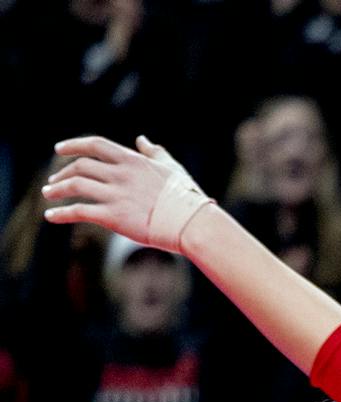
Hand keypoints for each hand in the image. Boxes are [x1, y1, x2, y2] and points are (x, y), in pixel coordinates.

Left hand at [43, 135, 212, 251]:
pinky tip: (51, 217)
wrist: (192, 223)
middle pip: (80, 166)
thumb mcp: (171, 168)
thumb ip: (154, 152)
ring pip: (75, 186)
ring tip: (48, 195)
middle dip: (62, 173)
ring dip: (56, 190)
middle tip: (53, 182)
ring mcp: (115, 195)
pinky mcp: (113, 217)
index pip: (95, 145)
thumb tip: (142, 139)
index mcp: (132, 160)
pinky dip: (61, 213)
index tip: (59, 150)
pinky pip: (79, 211)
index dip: (73, 145)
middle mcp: (120, 175)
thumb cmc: (187, 197)